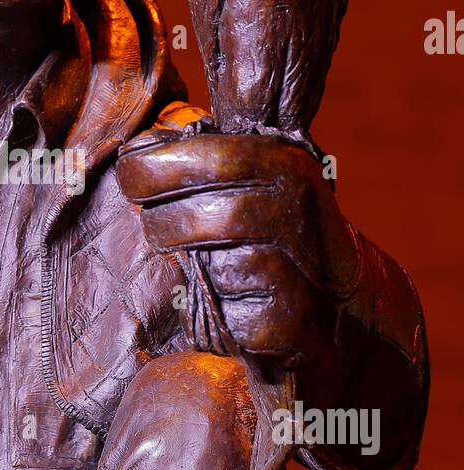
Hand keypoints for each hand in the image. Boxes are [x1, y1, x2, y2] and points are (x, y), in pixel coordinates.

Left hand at [117, 105, 359, 359]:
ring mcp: (303, 266)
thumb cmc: (269, 239)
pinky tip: (235, 306)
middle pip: (204, 215)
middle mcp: (300, 207)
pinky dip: (219, 316)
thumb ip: (199, 161)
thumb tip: (137, 149)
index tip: (131, 178)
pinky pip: (230, 317)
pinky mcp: (294, 321)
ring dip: (198, 272)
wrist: (337, 308)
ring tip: (205, 265)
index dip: (154, 167)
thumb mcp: (248, 183)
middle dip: (163, 224)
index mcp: (284, 162)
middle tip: (157, 229)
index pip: (210, 157)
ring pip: (217, 267)